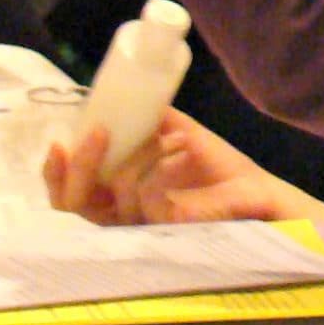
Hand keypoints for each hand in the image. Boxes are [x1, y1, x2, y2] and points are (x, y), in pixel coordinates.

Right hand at [43, 108, 312, 227]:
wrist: (267, 197)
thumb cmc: (225, 173)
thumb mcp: (185, 137)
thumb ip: (155, 122)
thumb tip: (130, 92)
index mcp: (122, 196)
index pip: (71, 193)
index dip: (56, 172)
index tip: (58, 142)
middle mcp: (128, 216)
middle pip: (75, 205)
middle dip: (78, 167)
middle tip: (98, 132)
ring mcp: (146, 227)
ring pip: (107, 204)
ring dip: (123, 162)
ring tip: (158, 133)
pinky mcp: (171, 232)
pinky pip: (147, 204)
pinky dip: (157, 171)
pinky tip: (180, 144)